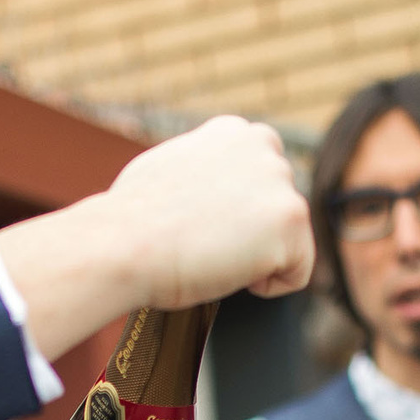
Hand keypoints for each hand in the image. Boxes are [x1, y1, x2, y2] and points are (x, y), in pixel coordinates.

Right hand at [0, 116, 312, 355]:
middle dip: (247, 239)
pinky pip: (296, 275)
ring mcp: (282, 181)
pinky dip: (266, 287)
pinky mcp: (292, 219)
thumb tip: (212, 193)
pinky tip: (226, 270)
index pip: (259, 188)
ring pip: (288, 245)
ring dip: (253, 261)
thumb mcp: (168, 171)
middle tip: (199, 243)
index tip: (199, 227)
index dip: (232, 219)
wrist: (123, 243)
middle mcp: (264, 145)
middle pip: (277, 216)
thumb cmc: (130, 219)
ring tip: (208, 252)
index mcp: (234, 132)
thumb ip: (204, 172)